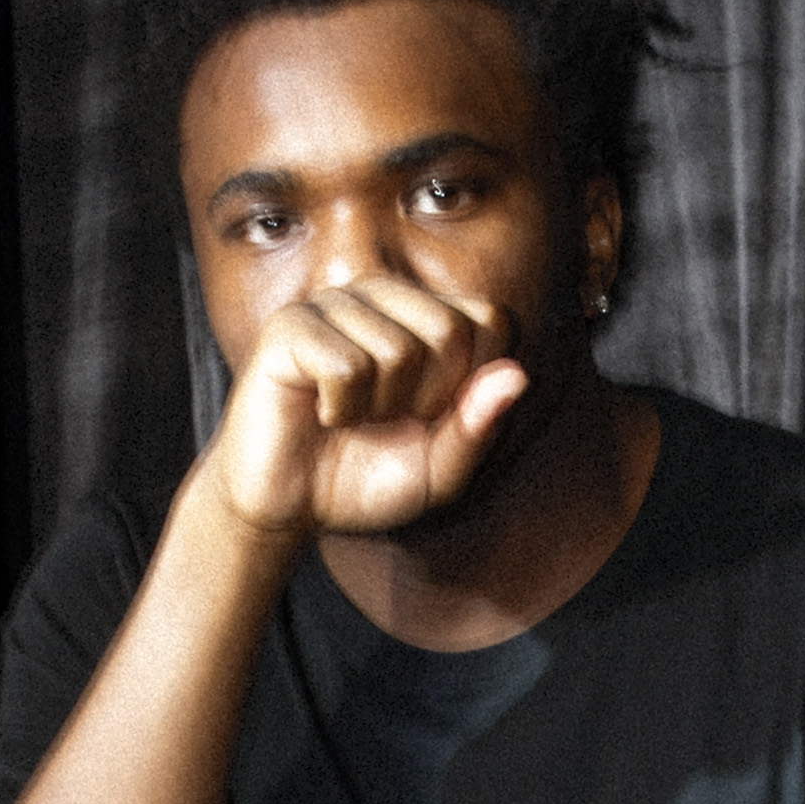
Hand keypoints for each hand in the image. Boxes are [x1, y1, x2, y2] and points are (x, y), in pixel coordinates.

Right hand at [210, 265, 529, 539]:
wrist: (287, 506)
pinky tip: (324, 414)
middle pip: (450, 329)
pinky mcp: (290, 327)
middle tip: (388, 420)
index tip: (434, 416)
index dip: (474, 385)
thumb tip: (517, 376)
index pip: (490, 319)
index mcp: (426, 315)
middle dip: (427, 399)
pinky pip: (345, 364)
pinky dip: (340, 408)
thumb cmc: (363, 480)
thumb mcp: (439, 471)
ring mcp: (335, 305)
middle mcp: (383, 297)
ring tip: (352, 418)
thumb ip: (479, 428)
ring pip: (397, 349)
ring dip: (378, 409)